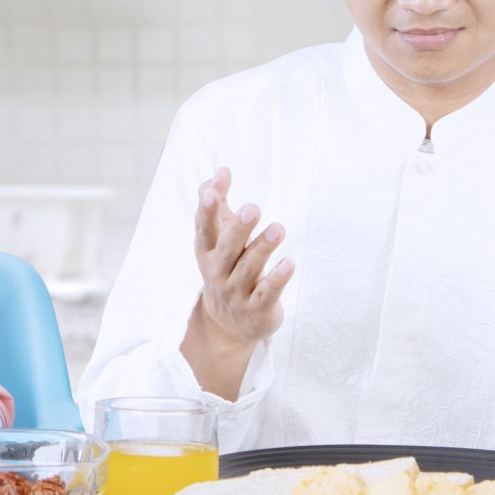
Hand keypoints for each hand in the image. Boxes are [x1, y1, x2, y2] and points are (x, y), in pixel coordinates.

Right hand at [193, 167, 294, 346]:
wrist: (229, 324)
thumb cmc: (225, 267)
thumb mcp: (217, 238)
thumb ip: (217, 203)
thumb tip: (220, 170)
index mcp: (207, 251)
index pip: (205, 228)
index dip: (207, 210)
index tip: (213, 190)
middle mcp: (218, 272)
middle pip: (227, 248)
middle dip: (238, 229)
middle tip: (253, 208)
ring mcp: (236, 292)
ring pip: (249, 269)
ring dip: (263, 249)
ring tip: (278, 229)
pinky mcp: (257, 309)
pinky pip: (267, 293)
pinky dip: (277, 279)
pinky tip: (289, 263)